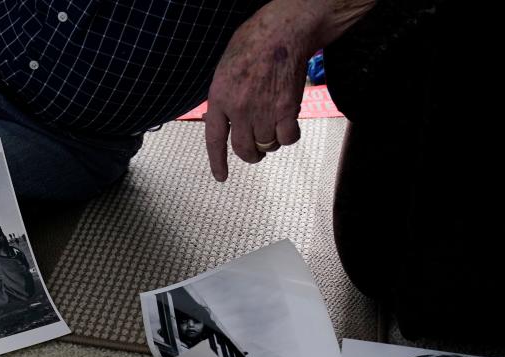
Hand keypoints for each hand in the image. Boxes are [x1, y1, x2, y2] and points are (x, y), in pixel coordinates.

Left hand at [205, 0, 373, 174]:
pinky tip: (289, 123)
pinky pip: (288, 139)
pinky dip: (289, 136)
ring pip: (267, 145)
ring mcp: (263, 111)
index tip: (221, 177)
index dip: (217, 162)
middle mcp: (239, 109)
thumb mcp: (224, 71)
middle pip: (244, 149)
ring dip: (271, 141)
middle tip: (256, 150)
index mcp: (219, 98)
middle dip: (251, 154)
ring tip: (274, 125)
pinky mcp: (286, 110)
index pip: (214, 139)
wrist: (281, 31)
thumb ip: (222, 99)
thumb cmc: (253, 44)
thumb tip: (217, 120)